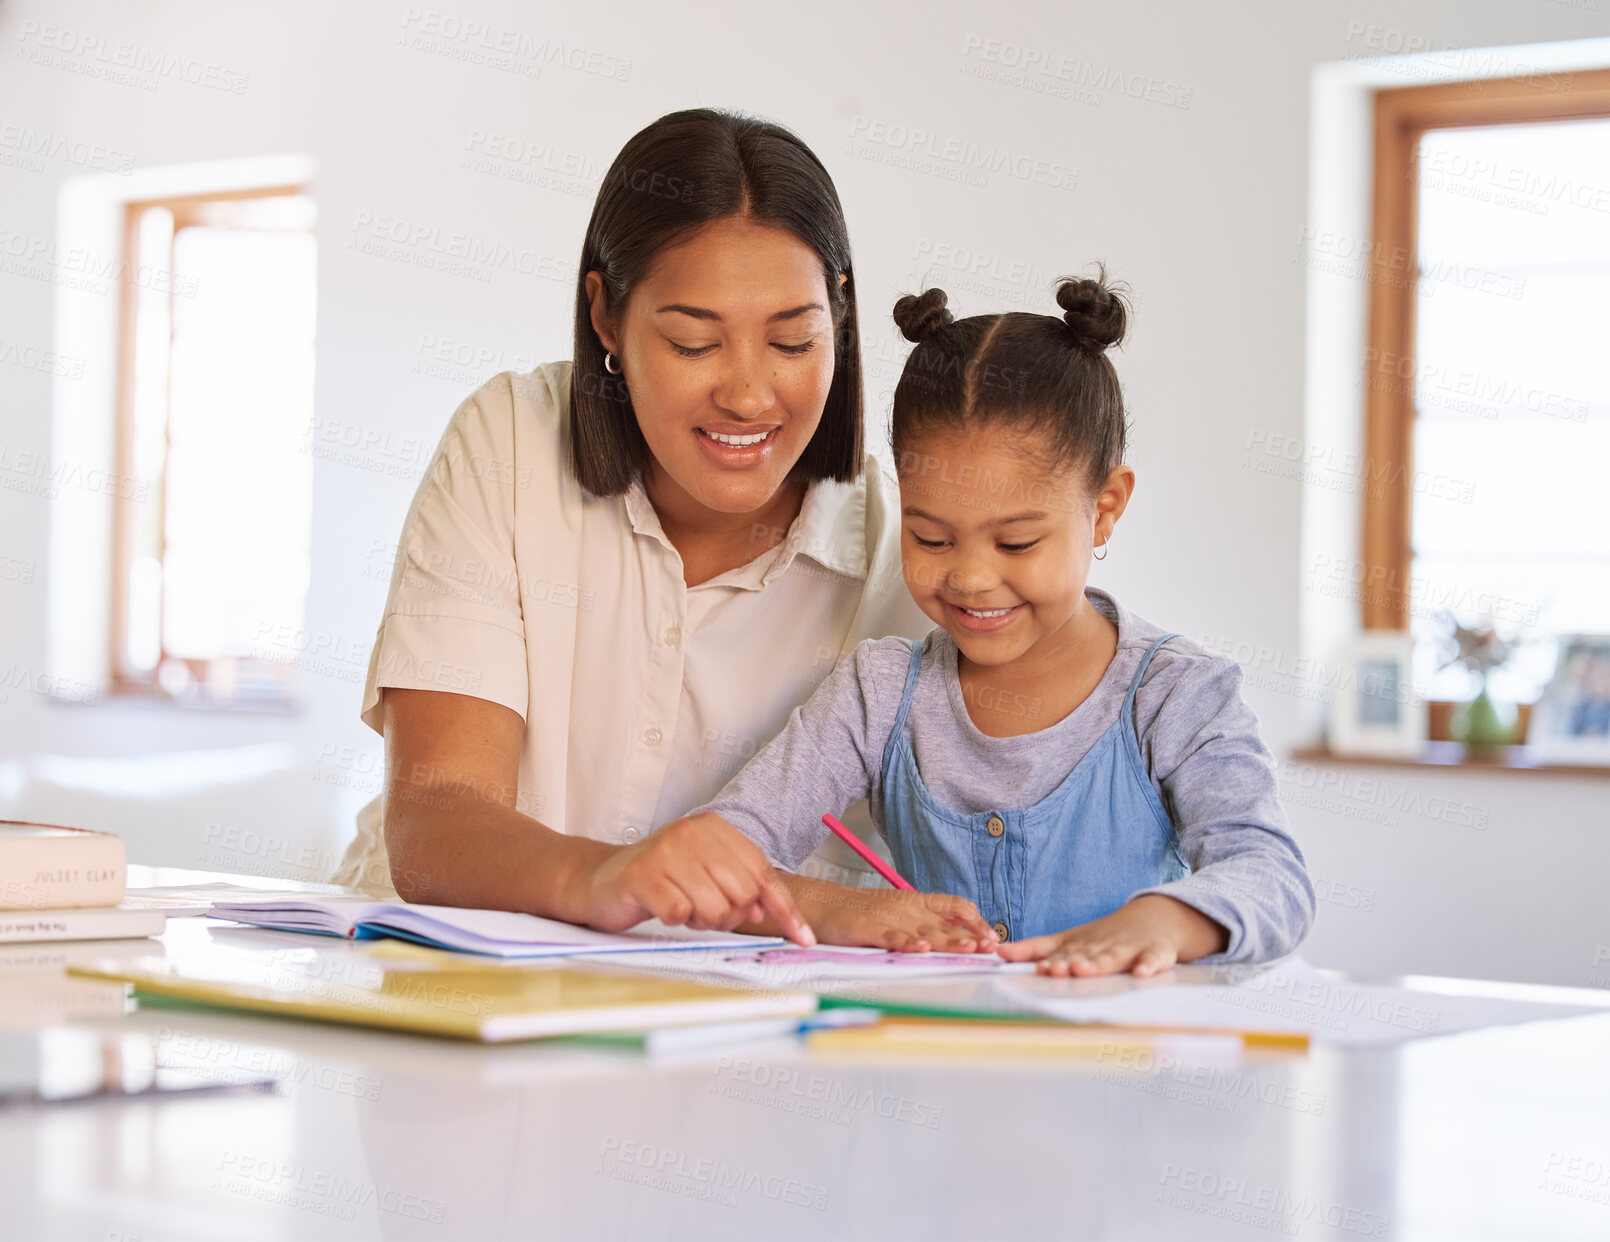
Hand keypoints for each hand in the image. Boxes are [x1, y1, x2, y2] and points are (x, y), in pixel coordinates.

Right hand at [582, 813, 814, 945]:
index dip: (785, 910)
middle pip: (742, 894)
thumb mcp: (706, 874)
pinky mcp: (643, 875)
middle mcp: (692, 832)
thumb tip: (769, 911)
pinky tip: (660, 907)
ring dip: (699, 920)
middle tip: (702, 910)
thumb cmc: (660, 880)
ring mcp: (666, 851)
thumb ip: (740, 887)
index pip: (764, 874)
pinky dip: (674, 921)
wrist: (599, 880)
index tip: (804, 940)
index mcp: (714, 827)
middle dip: (728, 916)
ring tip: (680, 905)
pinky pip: (680, 915)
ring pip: (714, 908)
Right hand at [799, 883, 998, 953]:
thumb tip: (963, 929)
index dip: (976, 921)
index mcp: (918, 902)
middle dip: (971, 936)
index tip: (992, 938)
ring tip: (969, 948)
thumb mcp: (902, 911)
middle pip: (946, 923)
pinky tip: (921, 950)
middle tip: (991, 948)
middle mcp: (909, 908)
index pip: (956, 907)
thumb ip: (929, 920)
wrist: (824, 905)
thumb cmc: (864, 912)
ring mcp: (890, 918)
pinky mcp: (870, 929)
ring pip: (925, 931)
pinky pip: (892, 937)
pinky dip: (908, 944)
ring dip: (949, 941)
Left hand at [994, 895, 1228, 976]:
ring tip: (1083, 971)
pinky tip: (1143, 973)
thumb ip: (1034, 948)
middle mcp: (1101, 945)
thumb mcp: (1069, 940)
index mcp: (1080, 944)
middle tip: (1052, 970)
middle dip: (1066, 963)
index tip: (1030, 963)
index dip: (1044, 957)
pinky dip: (1149, 966)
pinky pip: (1153, 960)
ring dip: (1098, 965)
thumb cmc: (1106, 938)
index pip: (1058, 951)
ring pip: (1111, 958)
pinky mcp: (1155, 953)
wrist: (1156, 918)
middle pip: (1082, 955)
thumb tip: (998, 952)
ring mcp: (1128, 948)